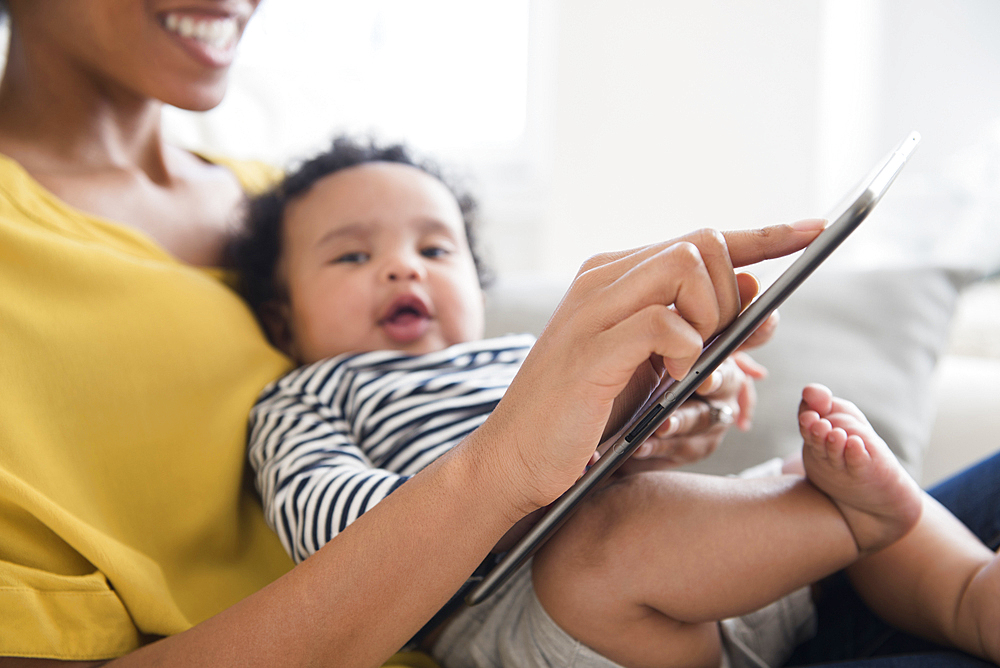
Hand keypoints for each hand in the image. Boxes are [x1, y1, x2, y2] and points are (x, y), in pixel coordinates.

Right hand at [479, 221, 824, 513]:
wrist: (516, 458)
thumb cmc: (585, 415)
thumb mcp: (654, 366)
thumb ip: (702, 330)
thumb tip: (761, 298)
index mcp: (615, 276)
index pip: (701, 239)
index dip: (764, 235)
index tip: (815, 229)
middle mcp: (602, 279)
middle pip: (704, 244)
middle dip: (732, 295)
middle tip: (714, 348)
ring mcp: (593, 309)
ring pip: (687, 266)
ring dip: (711, 318)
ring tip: (689, 366)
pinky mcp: (591, 348)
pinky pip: (665, 322)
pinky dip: (686, 350)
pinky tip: (673, 377)